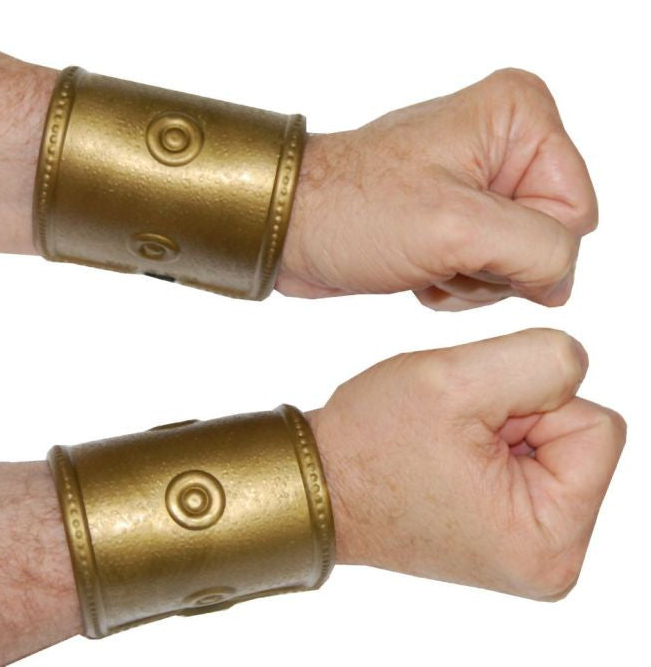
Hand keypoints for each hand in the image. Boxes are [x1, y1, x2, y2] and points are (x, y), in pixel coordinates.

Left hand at [279, 69, 597, 309]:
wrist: (289, 227)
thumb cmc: (353, 210)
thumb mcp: (459, 228)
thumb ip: (540, 251)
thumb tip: (557, 280)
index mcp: (519, 117)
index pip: (574, 214)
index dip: (524, 246)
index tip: (463, 239)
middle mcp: (505, 141)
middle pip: (548, 239)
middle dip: (493, 265)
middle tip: (437, 250)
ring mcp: (480, 181)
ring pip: (517, 262)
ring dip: (468, 278)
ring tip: (420, 257)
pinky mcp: (455, 215)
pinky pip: (486, 271)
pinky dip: (453, 283)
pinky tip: (414, 268)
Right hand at [310, 328, 624, 598]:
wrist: (320, 481)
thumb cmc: (370, 444)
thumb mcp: (455, 382)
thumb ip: (542, 360)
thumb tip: (575, 365)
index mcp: (551, 539)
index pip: (598, 427)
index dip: (531, 403)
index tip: (468, 426)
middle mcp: (552, 560)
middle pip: (580, 438)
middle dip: (517, 417)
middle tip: (451, 437)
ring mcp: (533, 551)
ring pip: (554, 444)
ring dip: (502, 428)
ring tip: (446, 447)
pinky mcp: (512, 535)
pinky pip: (532, 462)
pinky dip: (493, 444)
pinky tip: (450, 458)